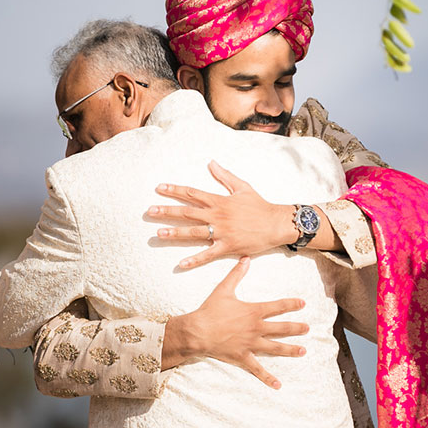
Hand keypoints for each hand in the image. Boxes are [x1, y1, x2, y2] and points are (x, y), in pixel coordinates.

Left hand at [150, 162, 297, 269]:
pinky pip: (208, 254)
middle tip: (150, 211)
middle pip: (188, 212)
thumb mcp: (242, 187)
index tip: (159, 188)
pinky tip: (181, 264)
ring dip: (175, 233)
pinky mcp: (228, 246)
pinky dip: (195, 259)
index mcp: (219, 201)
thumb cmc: (260, 205)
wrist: (277, 223)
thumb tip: (211, 163)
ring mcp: (221, 232)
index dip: (175, 190)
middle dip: (167, 211)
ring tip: (158, 233)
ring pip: (194, 232)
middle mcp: (217, 216)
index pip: (192, 193)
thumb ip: (225, 176)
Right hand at [162, 257, 307, 388]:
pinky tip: (278, 385)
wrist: (197, 331)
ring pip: (276, 348)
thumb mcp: (223, 289)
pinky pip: (258, 369)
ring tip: (303, 351)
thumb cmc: (209, 310)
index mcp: (254, 312)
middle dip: (297, 328)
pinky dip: (268, 378)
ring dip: (291, 350)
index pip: (278, 307)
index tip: (303, 303)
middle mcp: (256, 328)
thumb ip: (236, 275)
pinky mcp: (243, 357)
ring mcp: (251, 344)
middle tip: (307, 329)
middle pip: (282, 328)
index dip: (292, 304)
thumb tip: (245, 259)